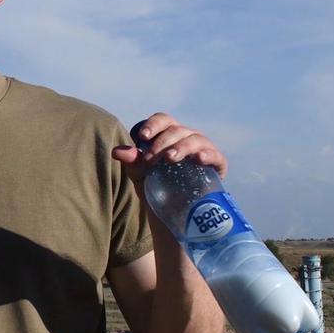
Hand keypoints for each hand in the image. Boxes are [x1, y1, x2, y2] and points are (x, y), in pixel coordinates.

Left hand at [112, 112, 227, 183]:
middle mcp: (187, 138)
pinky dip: (208, 155)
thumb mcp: (141, 174)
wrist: (174, 212)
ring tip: (169, 158)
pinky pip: (216, 156)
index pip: (163, 120)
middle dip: (162, 142)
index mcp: (169, 135)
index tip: (142, 137)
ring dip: (181, 147)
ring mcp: (203, 150)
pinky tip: (198, 159)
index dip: (153, 125)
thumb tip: (116, 151)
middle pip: (176, 129)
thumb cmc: (157, 186)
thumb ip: (132, 161)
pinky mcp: (217, 165)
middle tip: (150, 159)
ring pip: (195, 139)